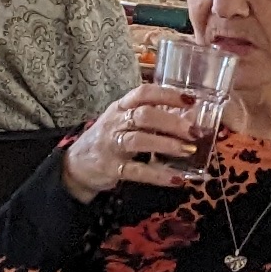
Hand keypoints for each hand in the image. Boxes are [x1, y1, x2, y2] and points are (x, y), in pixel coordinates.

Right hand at [61, 84, 206, 201]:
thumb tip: (190, 116)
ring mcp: (112, 145)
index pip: (144, 93)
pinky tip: (176, 179)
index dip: (167, 94)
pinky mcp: (112, 168)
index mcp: (120, 107)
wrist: (76, 165)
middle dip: (172, 122)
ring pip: (139, 140)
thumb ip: (152, 118)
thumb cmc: (108, 139)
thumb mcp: (124, 122)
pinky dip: (158, 175)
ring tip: (188, 150)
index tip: (190, 100)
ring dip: (167, 144)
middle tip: (194, 131)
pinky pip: (137, 171)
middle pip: (144, 115)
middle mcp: (116, 122)